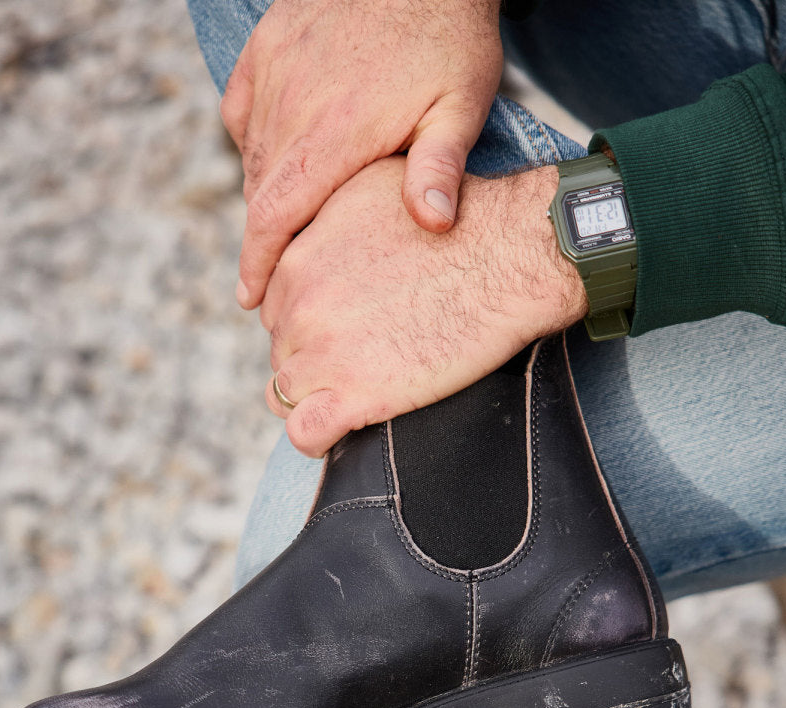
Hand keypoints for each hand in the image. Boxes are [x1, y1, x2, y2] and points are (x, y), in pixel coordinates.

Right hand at [221, 0, 502, 308]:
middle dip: (262, 241)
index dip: (258, 264)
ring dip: (263, 195)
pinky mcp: (265, 47)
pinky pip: (242, 111)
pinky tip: (278, 159)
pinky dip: (253, 142)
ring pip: (252, 157)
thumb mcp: (461, 104)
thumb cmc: (450, 36)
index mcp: (333, 135)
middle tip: (276, 280)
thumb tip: (432, 225)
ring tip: (283, 228)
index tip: (250, 298)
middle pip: (259, 194)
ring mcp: (274, 74)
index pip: (275, 217)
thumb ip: (439, 167)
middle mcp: (291, 107)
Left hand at [262, 158, 588, 456]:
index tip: (343, 328)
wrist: (509, 255)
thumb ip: (335, 220)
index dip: (308, 321)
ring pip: (284, 392)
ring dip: (312, 398)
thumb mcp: (376, 191)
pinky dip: (315, 438)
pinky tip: (339, 431)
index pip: (276, 307)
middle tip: (360, 360)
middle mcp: (299, 304)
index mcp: (299, 257)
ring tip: (350, 397)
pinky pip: (304, 433)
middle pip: (282, 349)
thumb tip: (331, 240)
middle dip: (311, 358)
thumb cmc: (461, 218)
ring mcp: (321, 352)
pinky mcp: (351, 395)